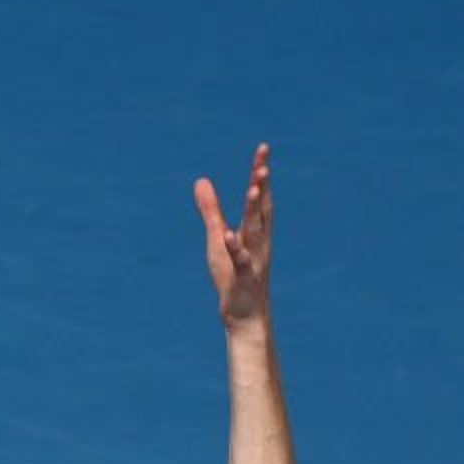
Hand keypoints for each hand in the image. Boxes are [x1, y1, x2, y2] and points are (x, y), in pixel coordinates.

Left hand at [194, 142, 272, 327]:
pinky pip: (240, 261)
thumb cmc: (232, 274)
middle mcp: (258, 241)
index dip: (260, 173)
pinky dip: (235, 248)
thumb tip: (201, 180)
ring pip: (255, 232)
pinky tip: (229, 236)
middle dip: (262, 187)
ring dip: (254, 211)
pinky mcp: (243, 278)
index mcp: (254, 230)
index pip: (258, 196)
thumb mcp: (217, 237)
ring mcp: (253, 259)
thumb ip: (211, 210)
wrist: (245, 314)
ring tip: (253, 190)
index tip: (263, 149)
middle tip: (263, 164)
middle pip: (261, 209)